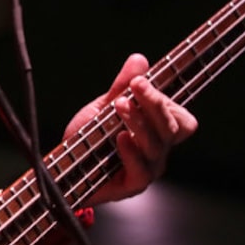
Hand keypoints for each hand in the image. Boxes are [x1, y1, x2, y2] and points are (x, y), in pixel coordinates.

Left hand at [66, 53, 197, 204]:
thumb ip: (122, 87)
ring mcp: (148, 168)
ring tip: (120, 107)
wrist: (65, 168)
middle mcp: (158, 149)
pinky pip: (141, 171)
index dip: (165, 98)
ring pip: (156, 146)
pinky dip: (132, 153)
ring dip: (139, 123)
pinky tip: (120, 138)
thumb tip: (138, 59)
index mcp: (158, 131)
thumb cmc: (88, 139)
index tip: (139, 81)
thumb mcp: (103, 108)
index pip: (179, 116)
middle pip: (173, 128)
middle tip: (135, 86)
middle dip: (155, 104)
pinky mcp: (133, 185)